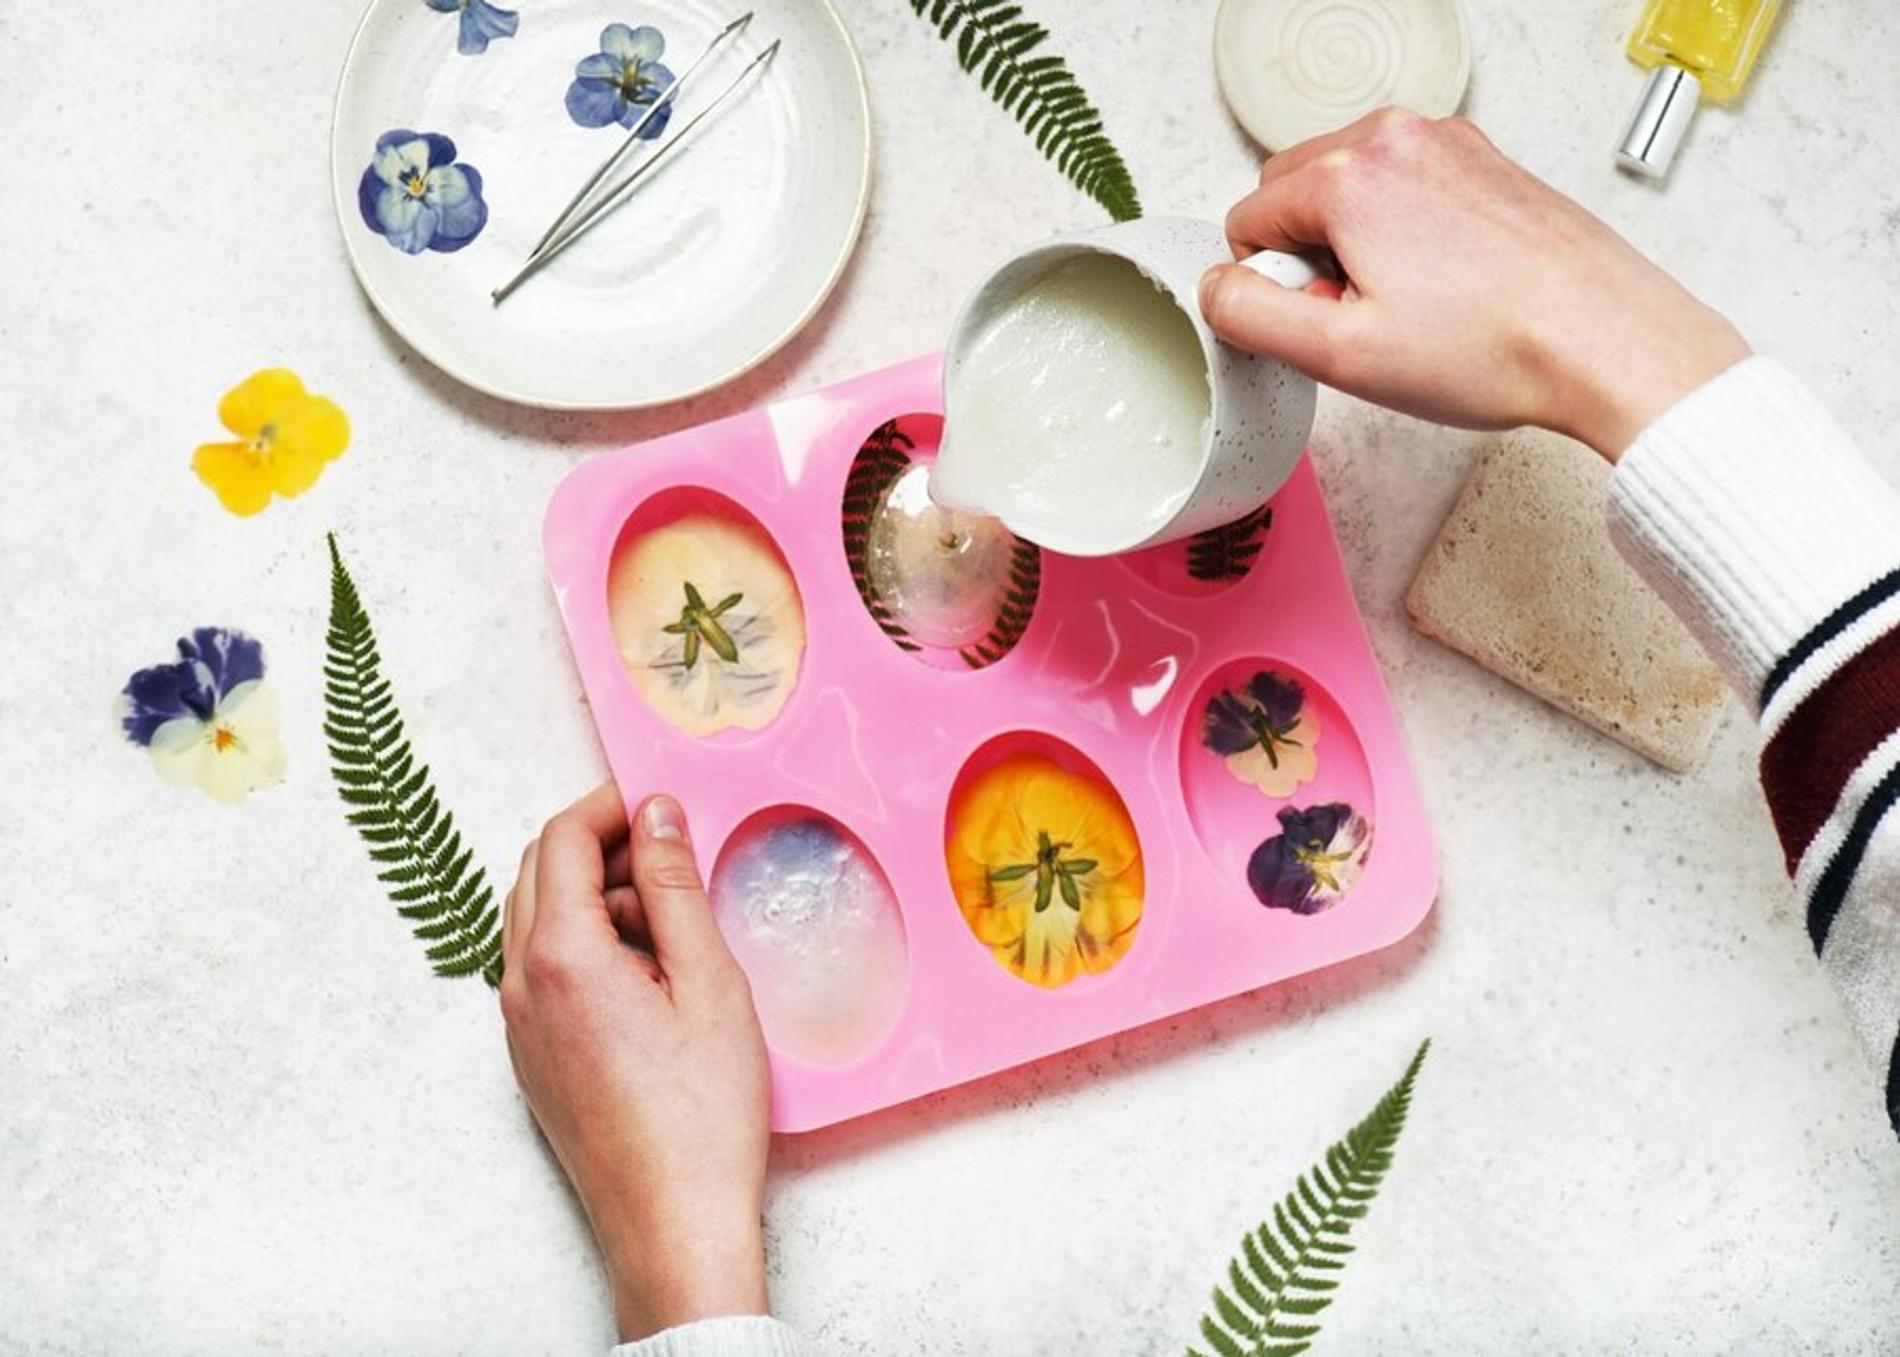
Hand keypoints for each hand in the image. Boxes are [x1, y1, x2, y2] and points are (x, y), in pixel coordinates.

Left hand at [500, 786, 770, 1340]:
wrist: (673, 1224)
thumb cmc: (700, 1115)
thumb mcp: (708, 982)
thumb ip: (675, 888)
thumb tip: (657, 815)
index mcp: (561, 958)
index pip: (561, 839)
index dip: (611, 806)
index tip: (663, 804)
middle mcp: (521, 987)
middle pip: (538, 874)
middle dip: (602, 848)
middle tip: (676, 856)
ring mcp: (520, 1028)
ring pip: (539, 922)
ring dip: (597, 899)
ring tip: (675, 926)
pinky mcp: (534, 1059)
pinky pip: (546, 971)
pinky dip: (590, 946)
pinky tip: (653, 978)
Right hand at [1200, 108, 1750, 458]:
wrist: (1603, 339)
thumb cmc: (1492, 348)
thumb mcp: (1339, 355)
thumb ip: (1249, 317)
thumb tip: (1214, 287)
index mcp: (1350, 176)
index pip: (1247, 218)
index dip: (1270, 285)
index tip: (1324, 320)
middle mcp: (1398, 139)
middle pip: (1296, 190)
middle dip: (1308, 255)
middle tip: (1362, 316)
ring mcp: (1449, 144)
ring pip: (1353, 187)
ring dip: (1356, 243)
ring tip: (1410, 305)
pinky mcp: (1486, 163)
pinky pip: (1407, 188)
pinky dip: (1406, 233)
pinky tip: (1446, 288)